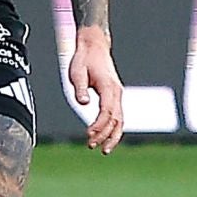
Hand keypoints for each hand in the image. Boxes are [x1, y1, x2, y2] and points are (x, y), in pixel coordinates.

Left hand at [67, 28, 124, 152]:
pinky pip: (117, 116)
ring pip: (120, 120)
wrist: (94, 46)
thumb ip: (80, 88)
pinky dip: (114, 129)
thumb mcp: (77, 72)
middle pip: (116, 119)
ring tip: (104, 150)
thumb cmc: (84, 59)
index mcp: (108, 87)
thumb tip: (83, 103)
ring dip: (112, 136)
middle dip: (106, 135)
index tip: (88, 135)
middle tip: (92, 146)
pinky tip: (106, 139)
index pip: (107, 111)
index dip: (99, 126)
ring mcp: (118, 95)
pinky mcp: (114, 96)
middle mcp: (116, 92)